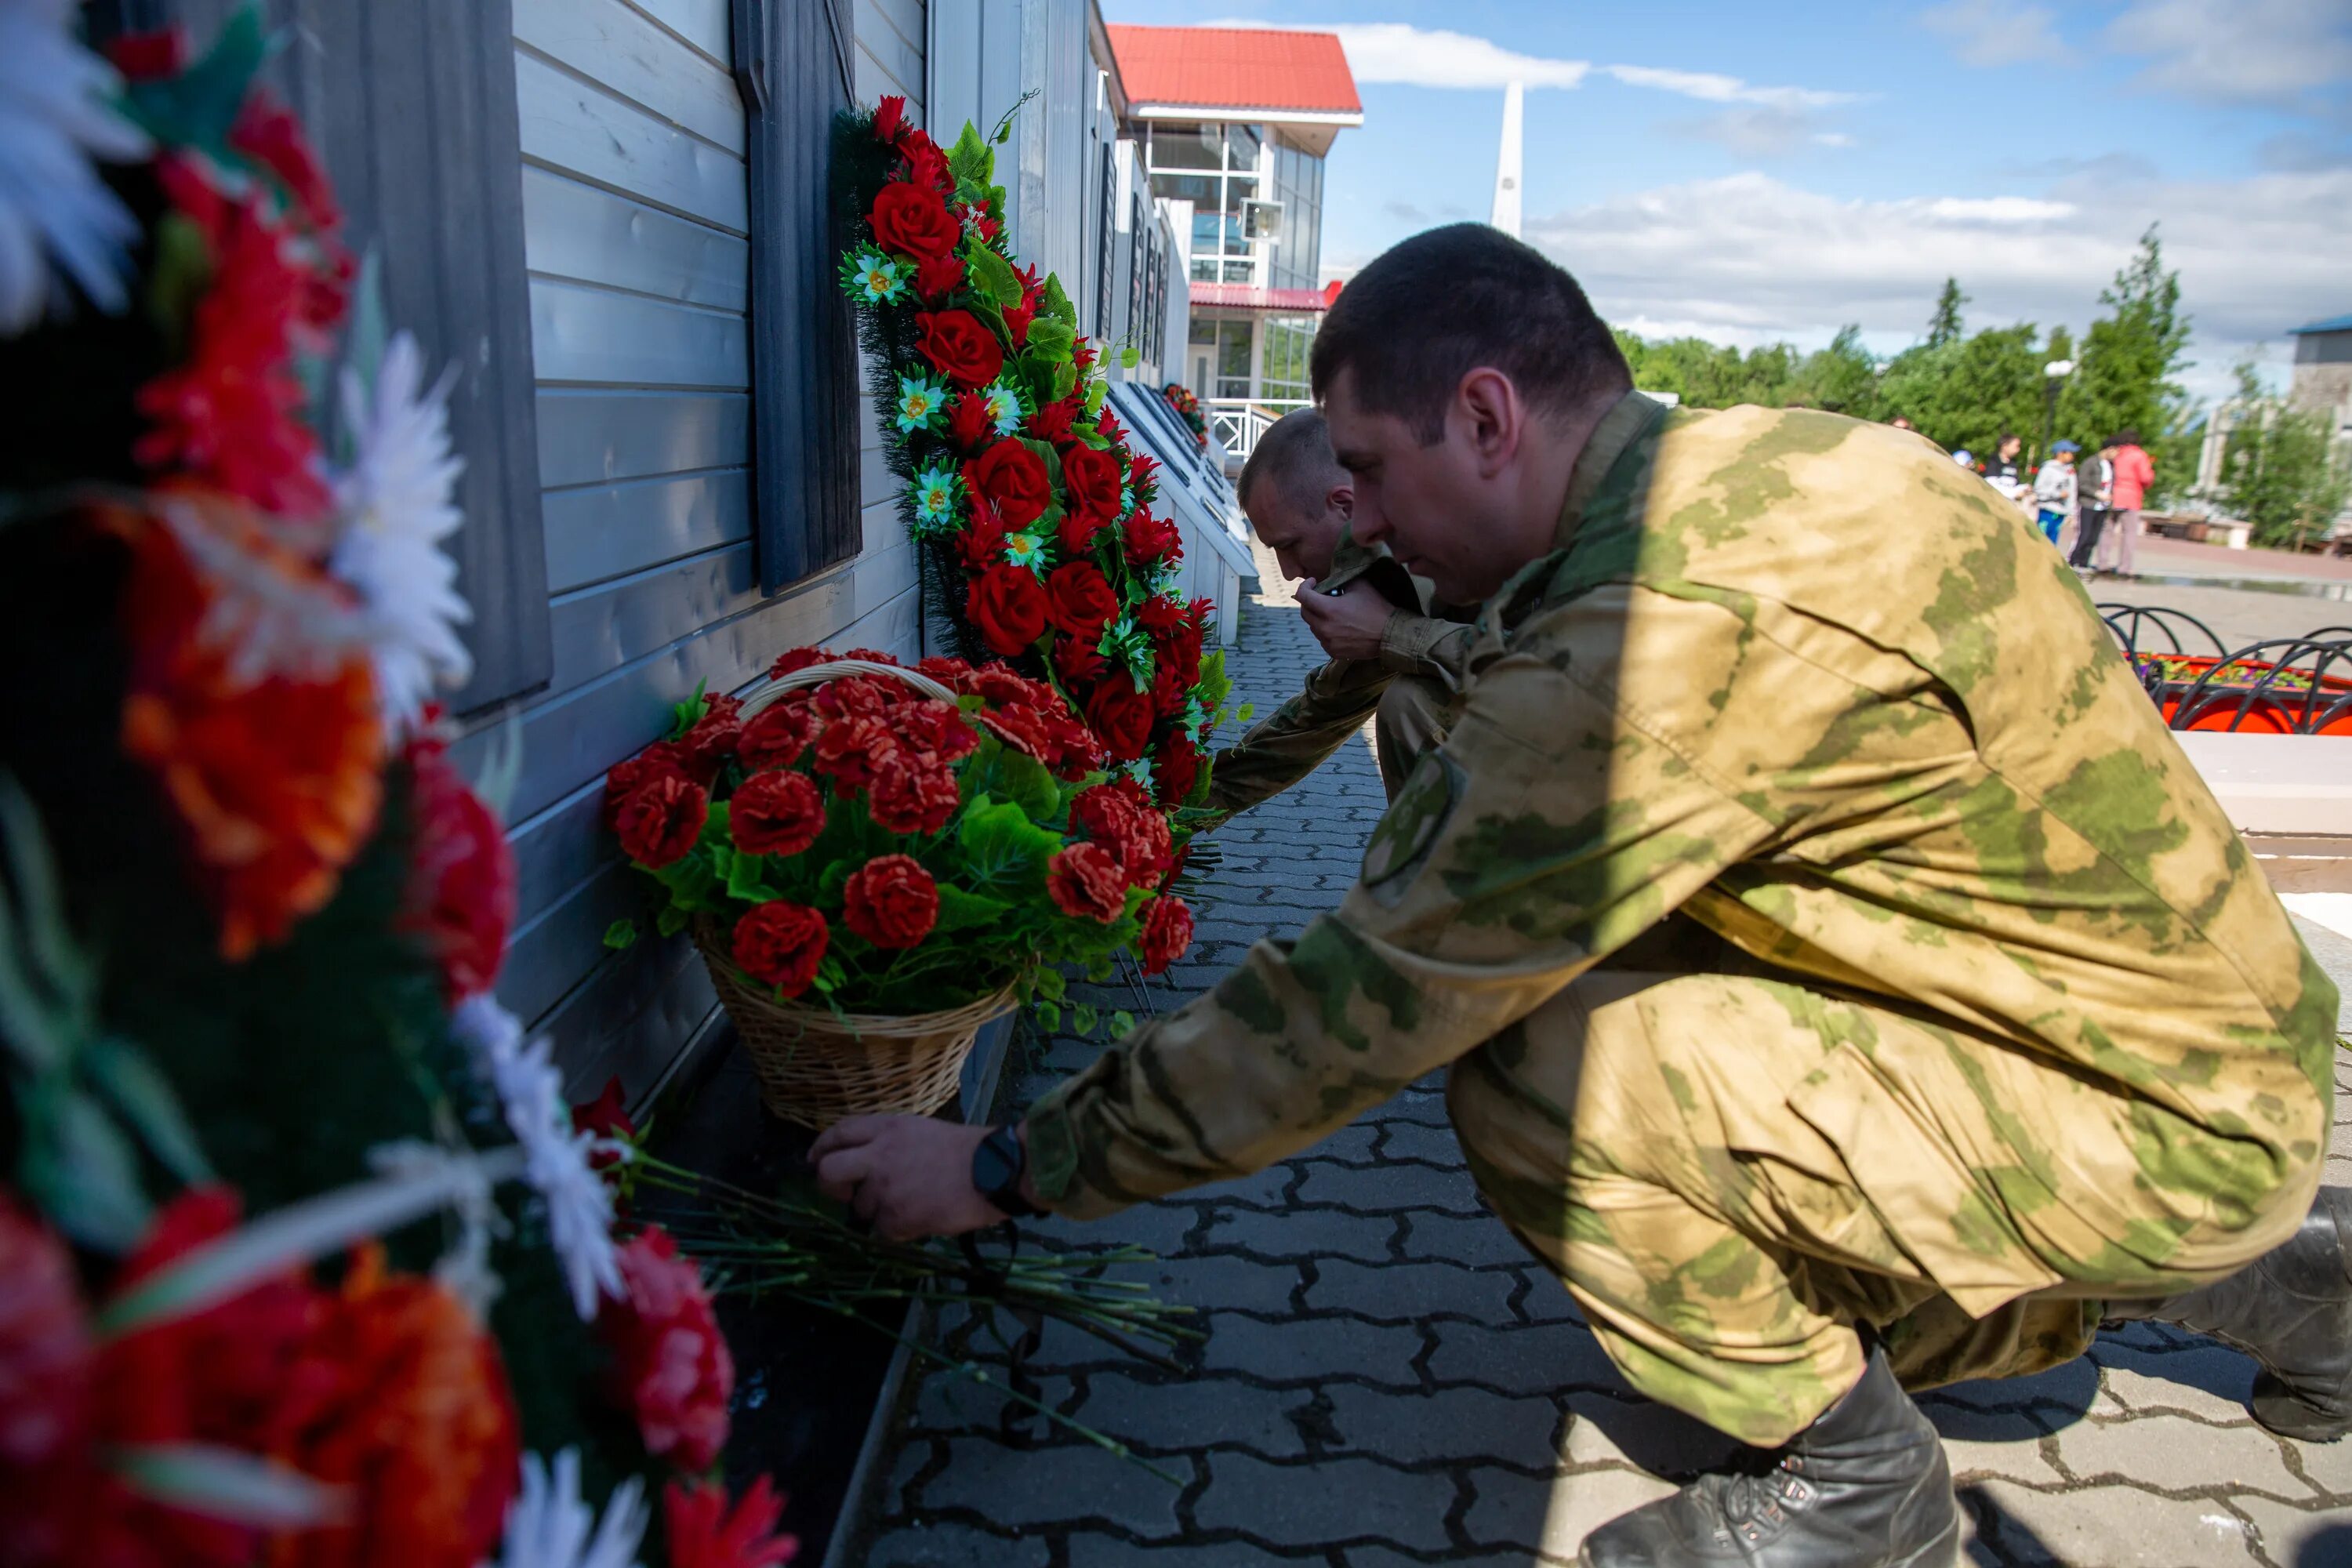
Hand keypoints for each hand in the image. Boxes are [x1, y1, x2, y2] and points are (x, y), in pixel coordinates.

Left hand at [809, 1115, 1007, 1239]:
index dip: (822, 1148)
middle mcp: (879, 1155)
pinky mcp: (896, 1218)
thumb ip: (890, 1141)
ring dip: (878, 1211)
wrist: (994, 1172)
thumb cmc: (967, 1150)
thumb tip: (866, 1162)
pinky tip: (920, 1219)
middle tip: (844, 1193)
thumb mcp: (922, 1130)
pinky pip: (882, 1231)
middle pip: (829, 1171)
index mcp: (888, 1128)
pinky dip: (897, 1229)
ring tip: (910, 1204)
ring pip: (860, 1208)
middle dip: (829, 1185)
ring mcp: (885, 1188)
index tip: (815, 1160)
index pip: (839, 1132)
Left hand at [1297, 577, 1393, 662]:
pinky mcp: (1334, 652)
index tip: (1313, 582)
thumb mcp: (1360, 586)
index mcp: (1328, 609)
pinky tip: (1339, 626)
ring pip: (1313, 626)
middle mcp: (1324, 627)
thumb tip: (1331, 580)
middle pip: (1305, 612)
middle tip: (1320, 596)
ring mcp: (1328, 642)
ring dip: (1318, 617)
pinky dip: (1326, 631)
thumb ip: (1341, 580)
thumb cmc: (1376, 609)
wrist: (1390, 635)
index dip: (1305, 586)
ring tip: (1333, 612)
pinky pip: (1322, 639)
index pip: (1303, 596)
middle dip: (1309, 602)